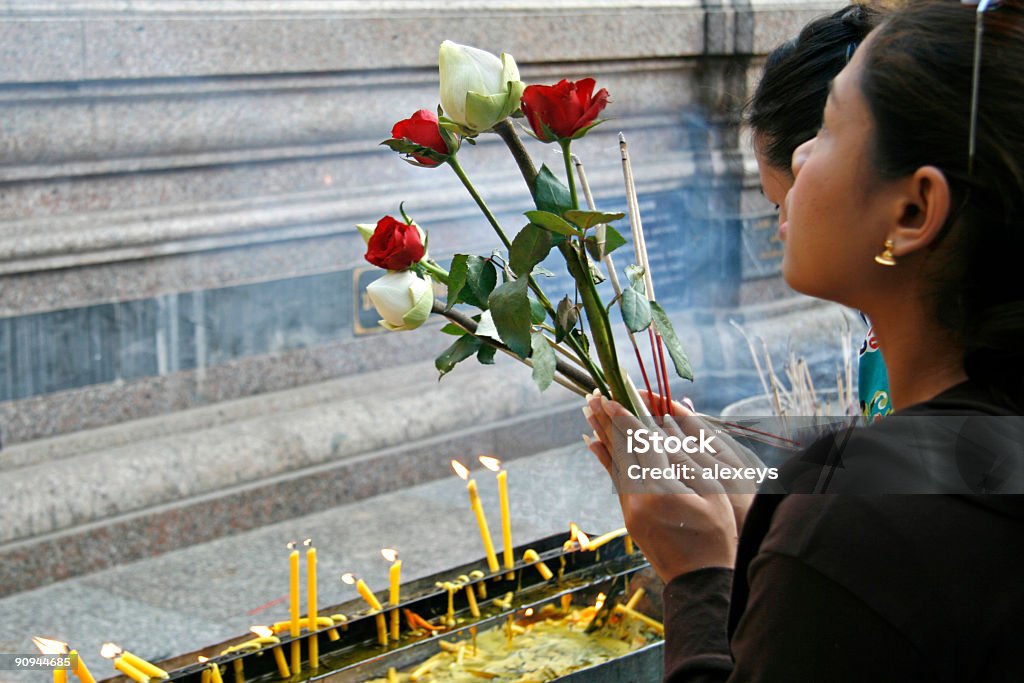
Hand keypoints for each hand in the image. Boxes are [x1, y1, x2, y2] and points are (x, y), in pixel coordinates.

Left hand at [582, 391, 744, 582]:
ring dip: (602, 436)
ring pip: (614, 464)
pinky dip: (605, 460)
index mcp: (661, 488)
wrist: (700, 580)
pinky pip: (615, 481)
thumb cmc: (716, 534)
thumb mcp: (713, 491)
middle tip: (591, 397)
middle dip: (606, 421)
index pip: (638, 442)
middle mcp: (638, 497)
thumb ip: (688, 457)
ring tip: (588, 413)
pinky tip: (594, 444)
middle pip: (619, 449)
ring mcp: (630, 509)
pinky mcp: (629, 517)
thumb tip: (663, 428)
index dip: (624, 417)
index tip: (609, 397)